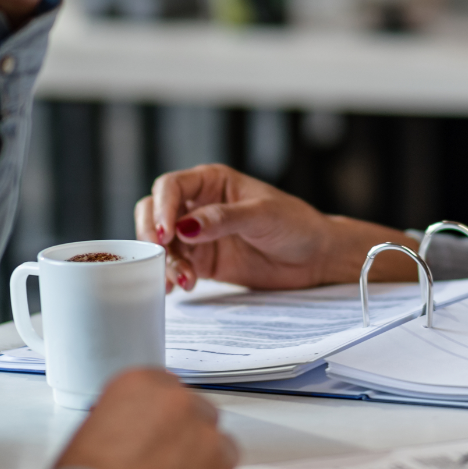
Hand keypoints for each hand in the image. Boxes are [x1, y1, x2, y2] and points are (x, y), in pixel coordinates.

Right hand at [53, 369, 239, 468]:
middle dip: (187, 438)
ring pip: (221, 448)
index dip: (160, 415)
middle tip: (163, 466)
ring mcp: (211, 444)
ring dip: (205, 465)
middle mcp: (184, 406)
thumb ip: (124, 421)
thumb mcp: (90, 433)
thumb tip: (133, 433)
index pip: (166, 387)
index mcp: (145, 385)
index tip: (156, 432)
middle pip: (199, 414)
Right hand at [135, 163, 413, 291]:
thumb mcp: (262, 215)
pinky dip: (171, 276)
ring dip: (164, 261)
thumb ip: (223, 219)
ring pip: (163, 243)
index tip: (166, 232)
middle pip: (155, 212)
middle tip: (161, 253)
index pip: (171, 186)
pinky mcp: (203, 261)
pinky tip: (178, 286)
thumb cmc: (296, 224)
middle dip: (152, 233)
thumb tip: (185, 226)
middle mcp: (200, 205)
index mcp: (213, 182)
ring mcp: (199, 234)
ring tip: (183, 279)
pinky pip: (176, 265)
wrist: (315, 258)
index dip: (162, 207)